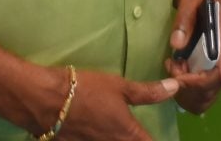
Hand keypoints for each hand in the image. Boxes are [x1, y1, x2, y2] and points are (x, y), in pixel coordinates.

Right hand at [56, 68, 178, 140]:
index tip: (155, 137)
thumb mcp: (119, 86)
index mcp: (126, 134)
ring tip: (116, 133)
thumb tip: (176, 88)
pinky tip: (96, 134)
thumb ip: (148, 92)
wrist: (44, 99)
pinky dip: (98, 140)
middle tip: (137, 134)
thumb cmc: (85, 89)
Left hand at [165, 0, 220, 112]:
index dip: (203, 82)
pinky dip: (190, 89)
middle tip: (172, 67)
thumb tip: (176, 44)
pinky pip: (206, 88)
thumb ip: (184, 19)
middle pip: (216, 86)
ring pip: (210, 91)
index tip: (181, 77)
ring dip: (188, 89)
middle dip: (191, 86)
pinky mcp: (214, 66)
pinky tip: (178, 72)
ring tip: (174, 67)